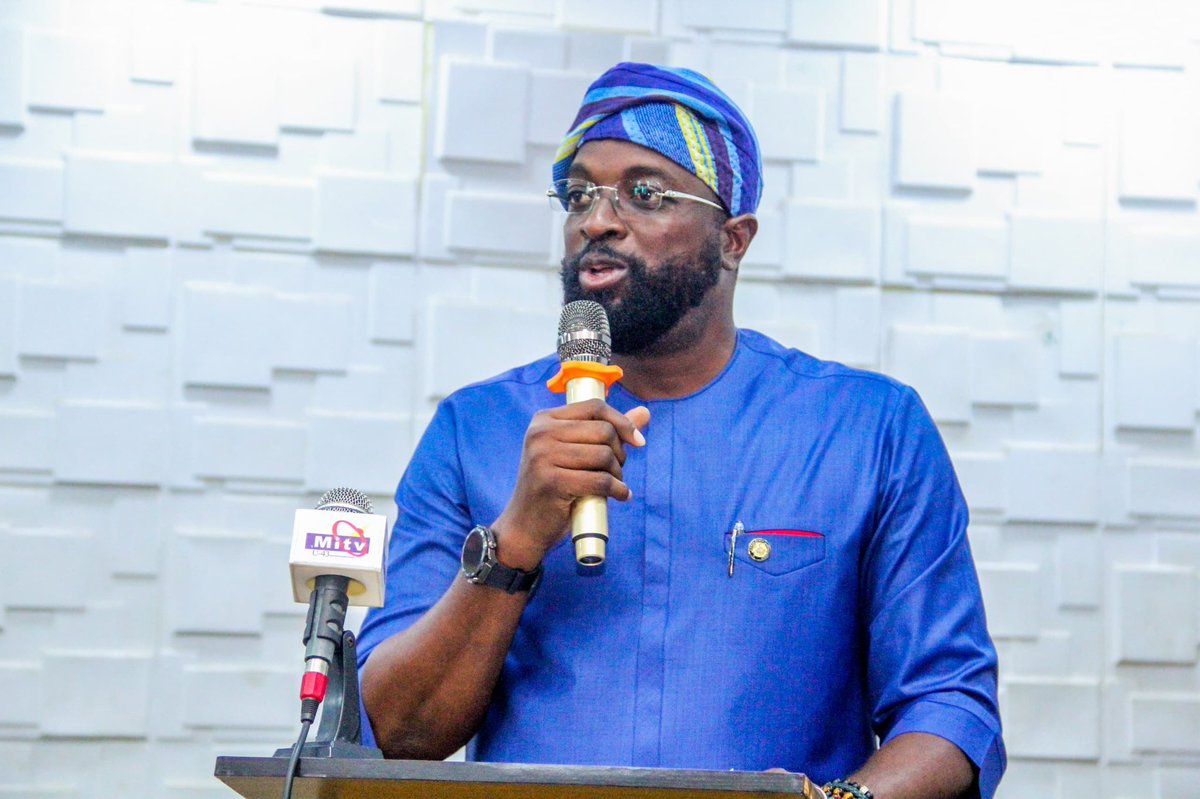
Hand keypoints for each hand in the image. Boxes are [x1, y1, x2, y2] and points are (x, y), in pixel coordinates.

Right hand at [492, 399, 649, 568]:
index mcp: (544, 419)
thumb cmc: (554, 487)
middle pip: (603, 430)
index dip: (622, 422)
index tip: (638, 442)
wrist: (524, 525)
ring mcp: (542, 456)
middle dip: (619, 453)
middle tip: (616, 471)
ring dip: (617, 473)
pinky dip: (617, 490)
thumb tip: (645, 412)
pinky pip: (600, 480)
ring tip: (614, 485)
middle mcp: (540, 433)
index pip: (595, 406)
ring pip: (603, 455)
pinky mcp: (551, 481)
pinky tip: (621, 495)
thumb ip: (608, 430)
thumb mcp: (575, 453)